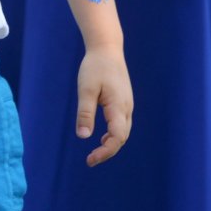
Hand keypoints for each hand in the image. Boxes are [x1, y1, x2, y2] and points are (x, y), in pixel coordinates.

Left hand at [74, 43, 132, 166]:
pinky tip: (101, 138)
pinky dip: (113, 135)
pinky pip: (121, 124)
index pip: (117, 137)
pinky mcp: (124, 102)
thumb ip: (85, 113)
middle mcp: (126, 108)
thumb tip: (83, 137)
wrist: (107, 49)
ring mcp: (127, 105)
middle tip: (90, 161)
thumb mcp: (85, 89)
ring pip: (123, 132)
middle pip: (121, 138)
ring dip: (111, 144)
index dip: (106, 151)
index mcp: (118, 106)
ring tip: (95, 154)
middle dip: (107, 151)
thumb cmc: (94, 67)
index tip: (90, 159)